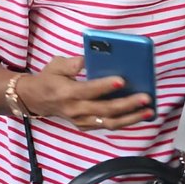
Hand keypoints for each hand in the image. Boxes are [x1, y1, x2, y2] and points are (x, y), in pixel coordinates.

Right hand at [15, 56, 152, 130]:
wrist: (35, 99)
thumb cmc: (50, 79)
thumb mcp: (57, 65)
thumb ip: (75, 62)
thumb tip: (93, 58)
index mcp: (67, 92)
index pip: (89, 90)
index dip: (106, 86)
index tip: (122, 80)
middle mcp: (75, 110)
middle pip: (105, 110)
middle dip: (127, 104)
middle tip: (146, 97)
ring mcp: (81, 120)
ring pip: (109, 122)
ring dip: (131, 118)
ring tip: (149, 111)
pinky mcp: (86, 126)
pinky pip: (108, 125)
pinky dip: (125, 121)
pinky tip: (140, 114)